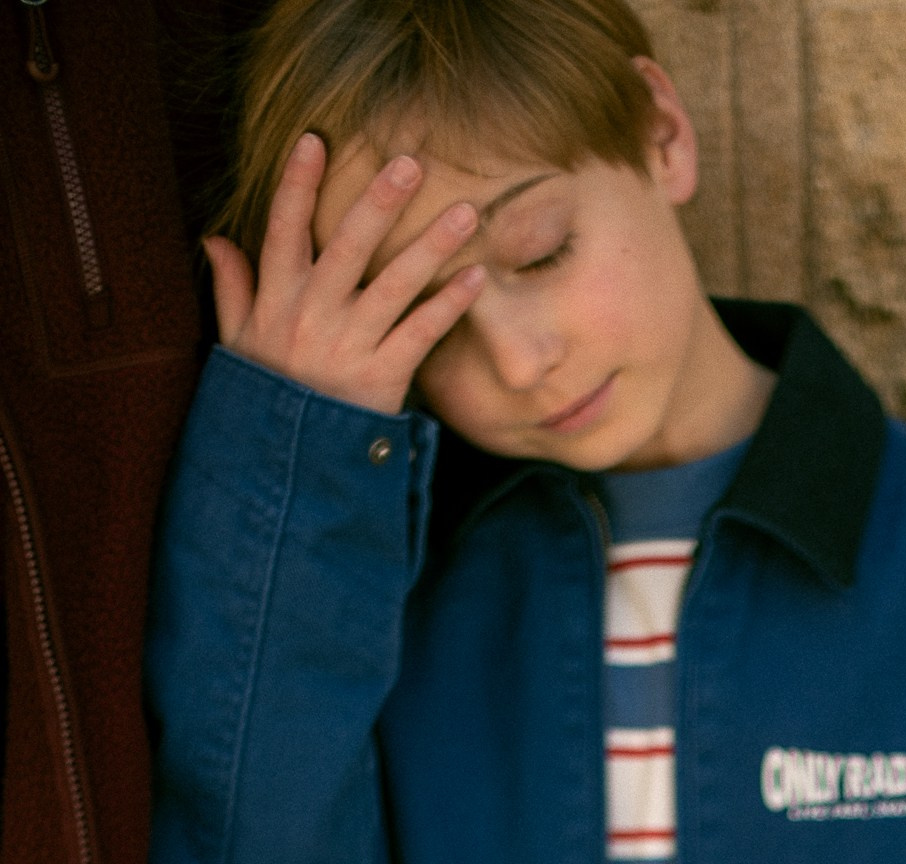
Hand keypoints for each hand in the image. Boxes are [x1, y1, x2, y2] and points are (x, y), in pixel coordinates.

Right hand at [205, 132, 484, 415]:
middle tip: (411, 162)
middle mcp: (313, 315)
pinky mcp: (383, 378)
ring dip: (432, 245)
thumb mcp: (239, 343)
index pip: (284, 229)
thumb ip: (233, 288)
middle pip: (348, 246)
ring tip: (467, 212)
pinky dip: (450, 305)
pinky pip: (421, 333)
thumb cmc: (266, 398)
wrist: (286, 468)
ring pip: (395, 284)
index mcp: (276, 300)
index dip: (297, 184)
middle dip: (380, 201)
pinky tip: (477, 277)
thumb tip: (215, 238)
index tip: (314, 140)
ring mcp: (349, 346)